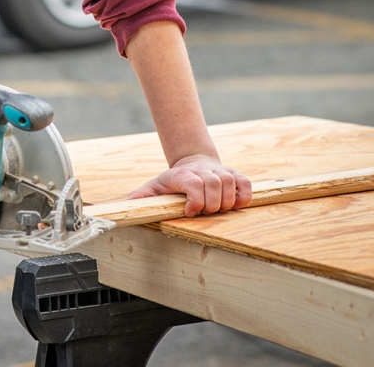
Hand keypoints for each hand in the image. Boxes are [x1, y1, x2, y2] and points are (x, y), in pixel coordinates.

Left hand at [128, 154, 251, 216]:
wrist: (192, 161)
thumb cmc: (173, 181)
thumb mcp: (155, 186)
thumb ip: (142, 196)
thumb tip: (128, 204)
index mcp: (183, 175)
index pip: (194, 183)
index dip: (195, 200)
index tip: (190, 212)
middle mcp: (203, 170)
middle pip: (214, 185)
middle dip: (211, 204)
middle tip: (205, 212)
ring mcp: (220, 171)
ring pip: (230, 184)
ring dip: (226, 202)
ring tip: (217, 209)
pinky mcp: (233, 174)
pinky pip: (245, 183)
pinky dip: (244, 196)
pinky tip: (235, 205)